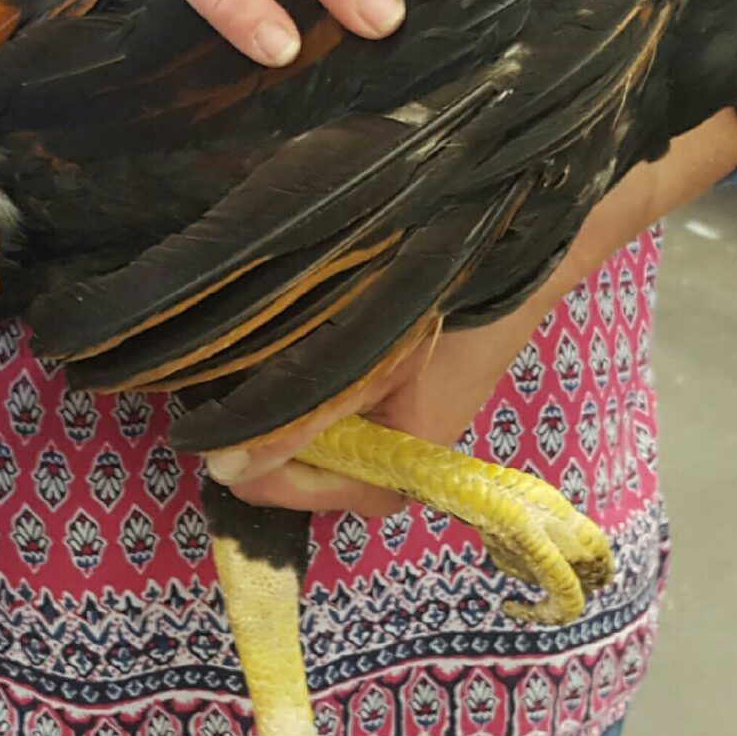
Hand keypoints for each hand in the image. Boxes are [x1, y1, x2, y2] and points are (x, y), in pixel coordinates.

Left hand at [205, 110, 736, 515]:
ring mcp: (409, 420)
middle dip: (267, 432)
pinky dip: (313, 377)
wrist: (527, 241)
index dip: (255, 469)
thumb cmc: (455, 299)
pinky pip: (344, 400)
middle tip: (221, 388)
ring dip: (286, 400)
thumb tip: (226, 464)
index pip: (309, 495)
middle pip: (312, 468)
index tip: (209, 432)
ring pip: (324, 430)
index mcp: (406, 464)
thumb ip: (301, 411)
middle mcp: (407, 456)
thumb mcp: (370, 354)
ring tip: (247, 361)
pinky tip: (294, 340)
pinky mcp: (408, 386)